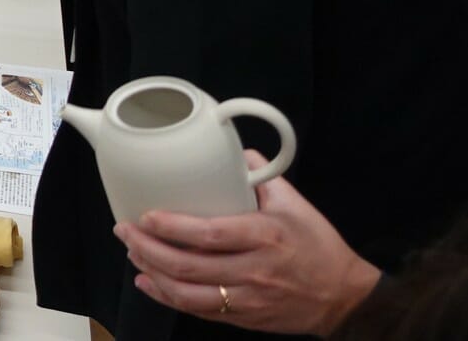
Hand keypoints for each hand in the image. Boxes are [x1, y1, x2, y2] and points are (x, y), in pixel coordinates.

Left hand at [116, 151, 381, 335]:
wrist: (344, 297)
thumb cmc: (318, 246)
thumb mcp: (295, 203)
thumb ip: (262, 174)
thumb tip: (234, 150)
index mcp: (264, 237)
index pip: (210, 234)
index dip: (173, 227)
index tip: (146, 215)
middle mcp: (254, 271)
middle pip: (189, 266)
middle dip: (148, 248)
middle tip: (124, 230)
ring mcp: (247, 299)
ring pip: (188, 293)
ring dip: (153, 273)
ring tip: (132, 252)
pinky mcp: (243, 317)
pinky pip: (198, 310)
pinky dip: (168, 297)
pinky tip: (148, 281)